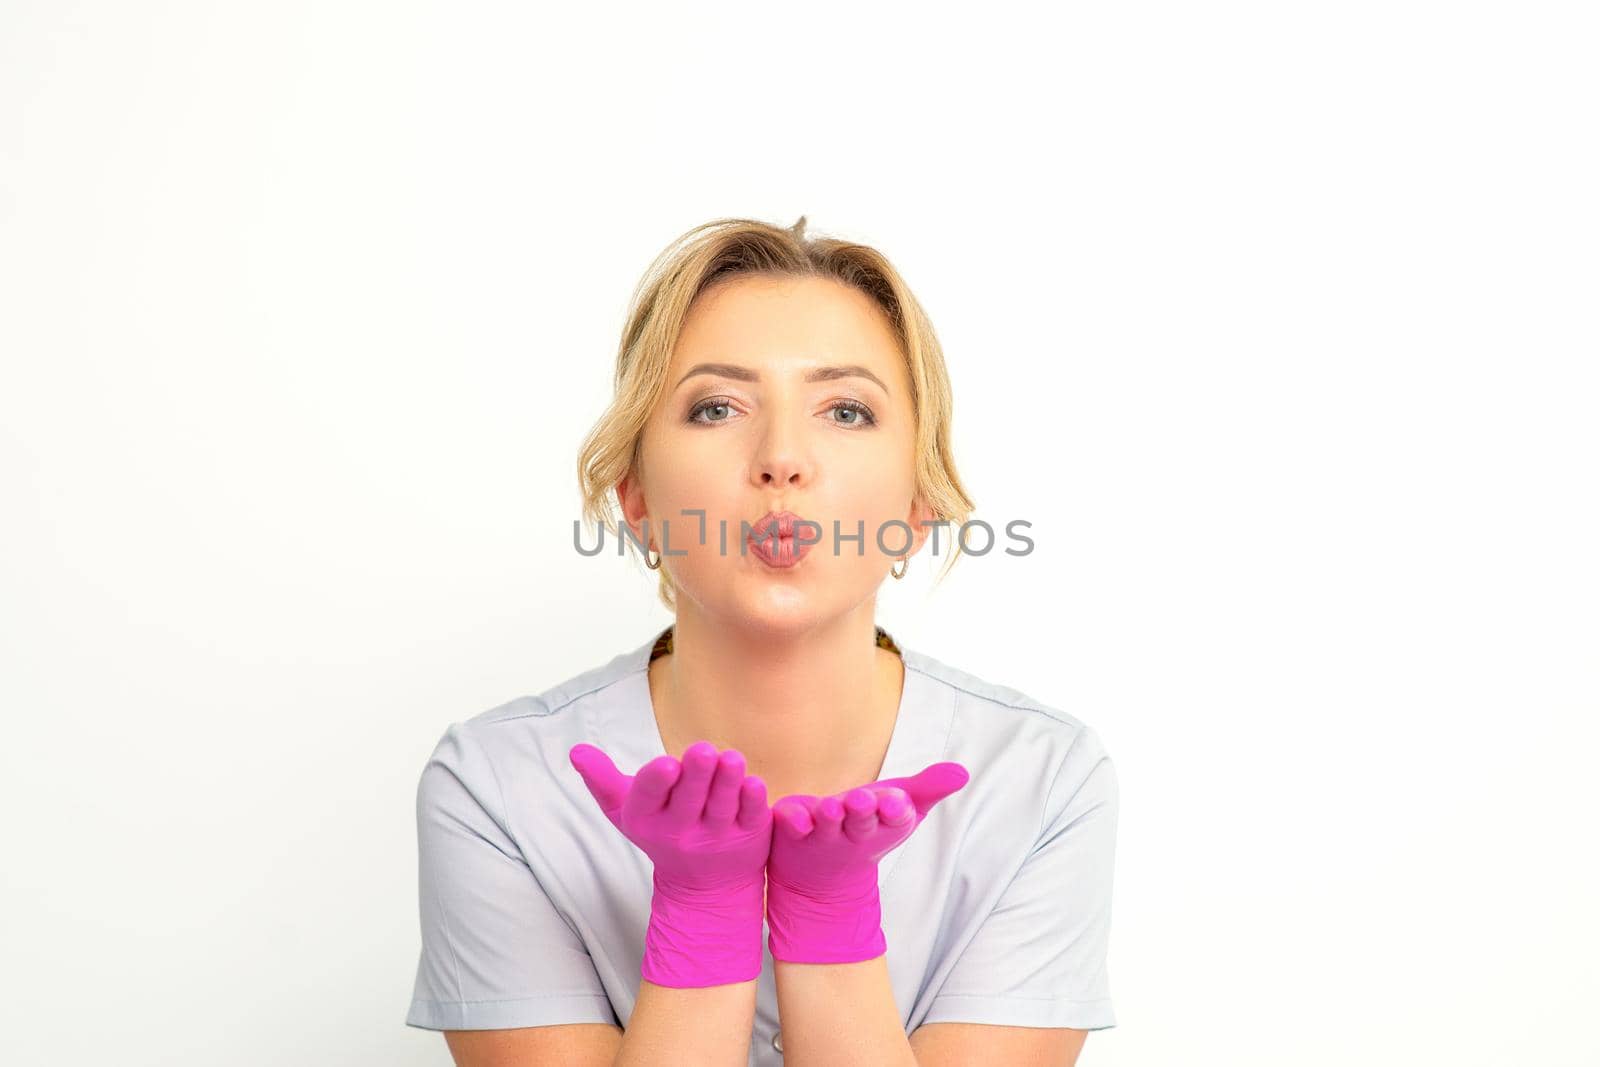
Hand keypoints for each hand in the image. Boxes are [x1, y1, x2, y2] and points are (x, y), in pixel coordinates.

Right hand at [570, 740, 771, 986]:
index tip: (666, 763)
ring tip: (732, 759)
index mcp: (648, 819)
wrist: (703, 886)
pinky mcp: (749, 837)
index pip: (649, 798)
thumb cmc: (661, 830)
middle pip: (689, 800)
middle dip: (696, 775)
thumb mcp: (627, 810)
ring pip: (722, 807)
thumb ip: (602, 780)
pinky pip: (750, 817)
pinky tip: (754, 784)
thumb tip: (575, 751)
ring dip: (727, 782)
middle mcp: (680, 831)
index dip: (657, 781)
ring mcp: (717, 836)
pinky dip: (753, 802)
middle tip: (703, 749)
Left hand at [766, 761, 968, 963]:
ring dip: (828, 817)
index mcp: (883, 825)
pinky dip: (790, 820)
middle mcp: (854, 833)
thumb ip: (929, 788)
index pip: (895, 819)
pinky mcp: (792, 832)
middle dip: (863, 812)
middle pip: (861, 823)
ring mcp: (822, 835)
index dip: (896, 811)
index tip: (897, 801)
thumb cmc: (871, 827)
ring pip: (826, 826)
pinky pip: (790, 827)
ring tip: (830, 807)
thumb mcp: (903, 807)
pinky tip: (789, 812)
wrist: (824, 874)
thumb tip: (963, 772)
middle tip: (863, 798)